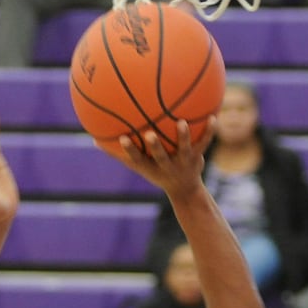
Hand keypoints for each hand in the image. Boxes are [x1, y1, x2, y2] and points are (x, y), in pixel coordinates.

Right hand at [97, 118, 213, 198]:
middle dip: (155, 147)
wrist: (184, 190)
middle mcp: (167, 166)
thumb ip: (118, 154)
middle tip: (149, 134)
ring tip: (182, 122)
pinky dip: (209, 131)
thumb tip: (93, 140)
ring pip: (183, 149)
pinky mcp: (197, 158)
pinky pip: (204, 143)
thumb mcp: (138, 165)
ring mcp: (183, 162)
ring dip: (183, 137)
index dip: (130, 150)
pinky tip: (213, 116)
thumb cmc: (157, 172)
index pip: (138, 160)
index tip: (122, 138)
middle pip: (160, 156)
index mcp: (152, 167)